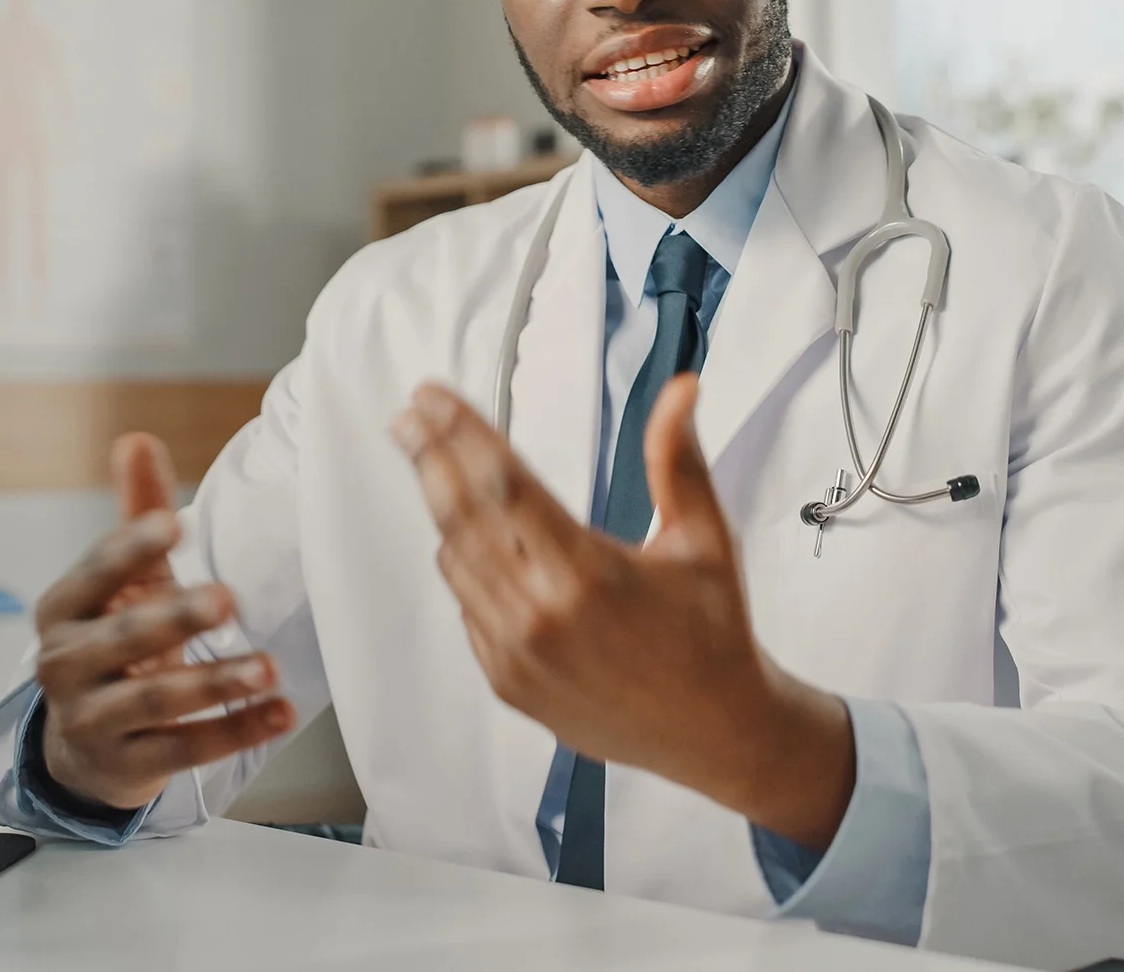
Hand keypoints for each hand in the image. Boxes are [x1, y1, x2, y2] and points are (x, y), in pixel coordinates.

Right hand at [32, 433, 294, 810]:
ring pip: (156, 700)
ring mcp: (93, 720)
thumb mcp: (121, 582)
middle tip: (227, 599)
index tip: (175, 526)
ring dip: (216, 681)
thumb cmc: (113, 641)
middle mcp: (66, 665)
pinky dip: (236, 730)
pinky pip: (185, 749)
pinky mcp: (128, 766)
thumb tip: (137, 439)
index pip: (93, 574)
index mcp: (63, 609)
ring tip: (268, 667)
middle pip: (124, 638)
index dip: (130, 550)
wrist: (84, 746)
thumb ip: (137, 514)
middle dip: (174, 619)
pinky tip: (279, 713)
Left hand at [390, 374, 854, 848]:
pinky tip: (474, 543)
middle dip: (429, 458)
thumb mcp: (705, 540)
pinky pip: (468, 610)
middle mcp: (541, 615)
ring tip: (436, 468)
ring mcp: (517, 655)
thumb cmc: (713, 634)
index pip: (503, 482)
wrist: (715, 732)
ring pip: (456, 563)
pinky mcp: (508, 684)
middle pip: (462, 516)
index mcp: (588, 572)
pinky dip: (466, 569)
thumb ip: (679, 459)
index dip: (461, 431)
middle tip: (408, 418)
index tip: (433, 397)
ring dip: (444, 511)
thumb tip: (680, 390)